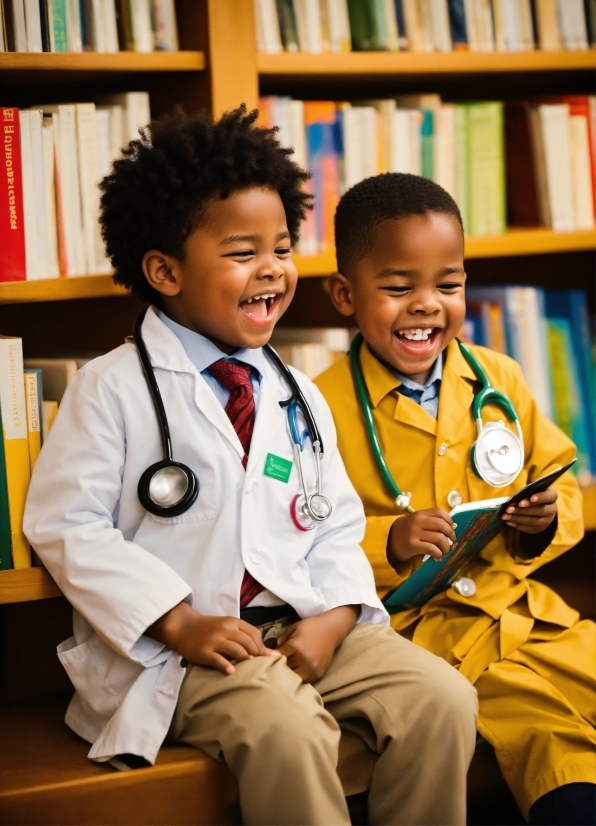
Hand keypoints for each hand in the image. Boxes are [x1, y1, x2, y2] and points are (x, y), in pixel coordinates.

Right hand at [147, 602, 279, 674]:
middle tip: (258, 665)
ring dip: (245, 660)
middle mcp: (225, 629)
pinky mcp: (204, 652)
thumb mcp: (227, 626)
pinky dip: (227, 666)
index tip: (265, 656)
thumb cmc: (209, 628)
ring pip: (236, 651)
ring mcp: (214, 640)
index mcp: (233, 622)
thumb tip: (269, 652)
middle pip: (248, 643)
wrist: (184, 627)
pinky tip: (232, 672)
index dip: (262, 646)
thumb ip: (245, 635)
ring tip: (249, 668)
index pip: (254, 633)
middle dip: (256, 655)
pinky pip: (218, 660)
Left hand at [276, 605, 358, 683]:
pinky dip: (300, 678)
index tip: (269, 658)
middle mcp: (304, 659)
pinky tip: (298, 673)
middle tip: (277, 666)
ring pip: (294, 679)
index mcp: (295, 646)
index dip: (272, 658)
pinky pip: (305, 681)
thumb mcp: (292, 629)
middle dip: (280, 667)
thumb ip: (281, 640)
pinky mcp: (318, 674)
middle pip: (285, 669)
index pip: (277, 658)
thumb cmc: (310, 627)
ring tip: (287, 671)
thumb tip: (271, 652)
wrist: (330, 630)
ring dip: (290, 676)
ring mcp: (312, 668)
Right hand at [387, 509, 455, 564]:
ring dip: (446, 547)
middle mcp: (417, 521)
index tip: (452, 528)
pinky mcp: (412, 545)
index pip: (439, 512)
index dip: (449, 520)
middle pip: (441, 525)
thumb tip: (451, 528)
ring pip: (439, 538)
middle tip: (452, 540)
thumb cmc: (406, 531)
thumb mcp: (416, 521)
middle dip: (450, 534)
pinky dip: (438, 553)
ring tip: (445, 551)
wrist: (389, 541)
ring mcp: (414, 533)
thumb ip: (430, 521)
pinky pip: (432, 549)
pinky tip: (438, 556)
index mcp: (420, 514)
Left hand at [501, 488, 557, 533]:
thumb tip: (513, 500)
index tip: (531, 498)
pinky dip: (517, 525)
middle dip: (523, 510)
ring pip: (533, 521)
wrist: (538, 508)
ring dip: (517, 518)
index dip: (540, 497)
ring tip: (505, 516)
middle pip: (539, 511)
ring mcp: (547, 521)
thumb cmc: (532, 495)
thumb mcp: (531, 491)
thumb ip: (525, 494)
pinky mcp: (539, 529)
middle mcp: (552, 510)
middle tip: (509, 509)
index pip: (548, 497)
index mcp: (552, 497)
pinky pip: (528, 528)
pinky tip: (509, 522)